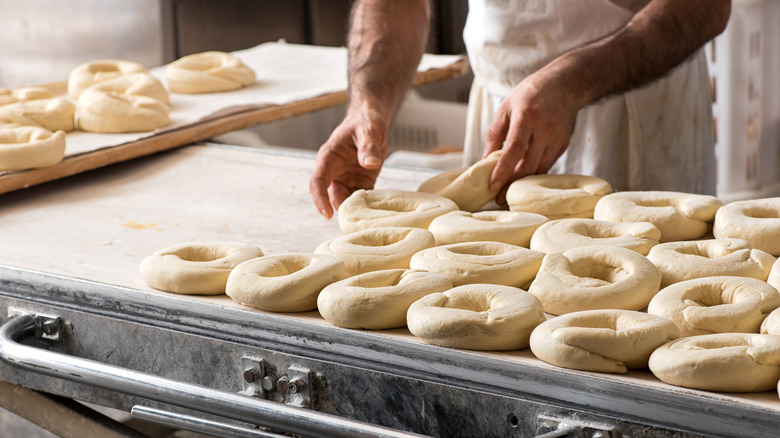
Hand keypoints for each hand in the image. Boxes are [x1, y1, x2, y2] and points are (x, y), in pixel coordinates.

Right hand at [309, 107, 387, 218]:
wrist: (371, 121)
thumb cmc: (364, 122)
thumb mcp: (368, 130)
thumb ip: (368, 146)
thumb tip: (370, 163)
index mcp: (329, 157)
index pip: (318, 181)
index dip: (320, 199)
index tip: (327, 214)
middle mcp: (334, 171)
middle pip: (331, 195)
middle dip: (341, 209)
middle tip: (356, 220)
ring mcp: (347, 178)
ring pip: (346, 200)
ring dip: (355, 209)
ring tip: (368, 217)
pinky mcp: (360, 182)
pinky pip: (361, 198)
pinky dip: (368, 206)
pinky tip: (377, 211)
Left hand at [483, 67, 580, 204]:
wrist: (565, 85)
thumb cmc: (531, 94)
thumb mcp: (506, 107)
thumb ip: (495, 134)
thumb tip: (485, 160)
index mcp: (526, 117)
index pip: (514, 149)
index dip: (503, 170)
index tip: (493, 185)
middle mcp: (545, 129)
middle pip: (528, 165)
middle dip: (512, 185)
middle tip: (498, 199)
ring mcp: (557, 138)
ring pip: (539, 169)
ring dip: (523, 183)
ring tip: (508, 193)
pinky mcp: (564, 144)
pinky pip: (547, 165)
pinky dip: (534, 173)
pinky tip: (523, 179)